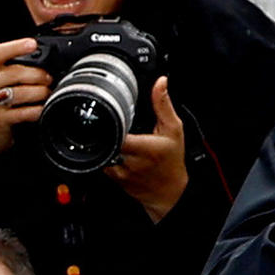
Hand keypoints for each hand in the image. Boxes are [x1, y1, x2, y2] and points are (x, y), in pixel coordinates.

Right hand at [0, 34, 47, 154]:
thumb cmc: (0, 99)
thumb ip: (13, 65)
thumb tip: (42, 54)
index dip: (16, 47)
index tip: (33, 44)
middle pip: (15, 72)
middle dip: (38, 75)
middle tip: (48, 78)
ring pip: (20, 92)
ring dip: (40, 92)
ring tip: (47, 93)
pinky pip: (24, 112)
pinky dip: (37, 110)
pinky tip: (41, 108)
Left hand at [110, 73, 189, 223]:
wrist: (168, 191)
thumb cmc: (172, 160)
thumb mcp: (173, 130)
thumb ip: (163, 105)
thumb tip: (160, 82)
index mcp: (144, 148)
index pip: (117, 134)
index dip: (110, 123)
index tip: (108, 113)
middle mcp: (129, 162)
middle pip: (105, 141)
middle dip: (104, 130)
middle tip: (109, 122)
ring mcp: (119, 172)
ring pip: (101, 152)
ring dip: (103, 141)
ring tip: (110, 134)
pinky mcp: (113, 179)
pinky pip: (102, 162)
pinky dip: (104, 152)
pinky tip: (113, 147)